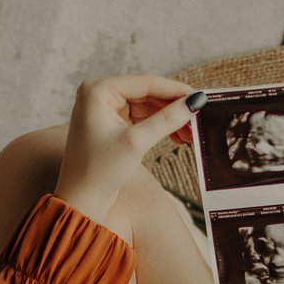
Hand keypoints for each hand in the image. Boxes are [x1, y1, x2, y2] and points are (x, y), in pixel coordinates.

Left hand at [53, 73, 202, 221]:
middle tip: (198, 119)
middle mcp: (100, 94)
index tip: (201, 98)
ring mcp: (106, 109)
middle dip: (174, 107)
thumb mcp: (135, 143)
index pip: (145, 83)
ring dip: (170, 118)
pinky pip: (143, 118)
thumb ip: (166, 120)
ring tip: (191, 133)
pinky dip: (160, 126)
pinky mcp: (113, 124)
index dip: (175, 90)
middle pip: (148, 93)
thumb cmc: (98, 171)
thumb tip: (194, 103)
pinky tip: (178, 135)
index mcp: (98, 90)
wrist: (82, 200)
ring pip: (148, 106)